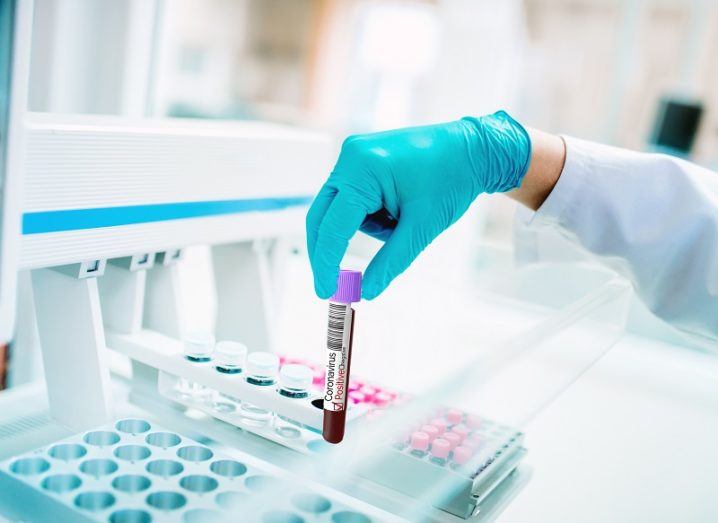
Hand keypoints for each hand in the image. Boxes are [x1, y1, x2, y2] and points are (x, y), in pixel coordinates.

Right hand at [306, 110, 531, 299]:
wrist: (473, 150)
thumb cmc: (453, 180)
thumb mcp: (422, 228)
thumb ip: (390, 261)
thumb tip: (367, 291)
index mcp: (362, 169)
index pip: (332, 226)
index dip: (326, 264)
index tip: (326, 291)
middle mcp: (350, 157)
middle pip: (322, 216)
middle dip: (330, 251)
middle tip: (336, 284)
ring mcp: (353, 155)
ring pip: (340, 211)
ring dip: (366, 228)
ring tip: (403, 221)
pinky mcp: (360, 159)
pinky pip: (351, 198)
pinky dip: (369, 215)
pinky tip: (399, 209)